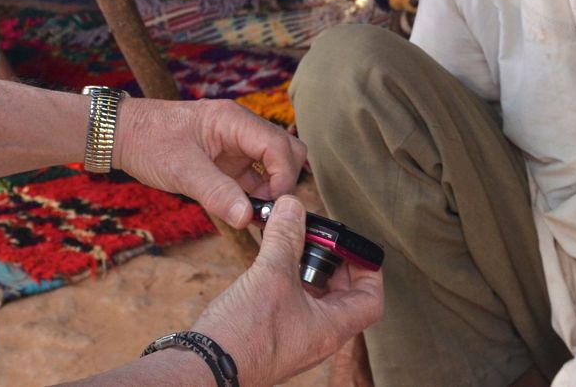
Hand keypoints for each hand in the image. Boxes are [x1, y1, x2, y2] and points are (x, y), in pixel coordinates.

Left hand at [115, 98, 307, 226]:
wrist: (124, 136)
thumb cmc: (150, 141)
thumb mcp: (182, 170)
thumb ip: (217, 193)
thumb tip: (246, 218)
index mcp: (234, 121)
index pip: (278, 144)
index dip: (284, 175)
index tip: (274, 205)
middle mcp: (241, 130)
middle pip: (286, 150)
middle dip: (285, 180)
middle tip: (271, 210)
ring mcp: (236, 146)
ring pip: (273, 165)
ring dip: (271, 190)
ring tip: (258, 217)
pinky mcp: (227, 162)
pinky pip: (254, 177)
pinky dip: (256, 195)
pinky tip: (246, 213)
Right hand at [193, 196, 383, 385]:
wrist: (204, 370)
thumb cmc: (244, 334)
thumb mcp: (271, 275)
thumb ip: (286, 237)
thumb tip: (293, 206)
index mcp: (331, 328)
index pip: (371, 300)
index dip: (368, 269)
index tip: (352, 245)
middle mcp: (318, 337)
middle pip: (344, 295)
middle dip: (335, 262)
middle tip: (319, 237)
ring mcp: (296, 339)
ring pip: (316, 299)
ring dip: (309, 269)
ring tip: (293, 243)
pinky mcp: (274, 337)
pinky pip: (293, 305)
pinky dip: (289, 280)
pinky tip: (270, 262)